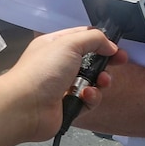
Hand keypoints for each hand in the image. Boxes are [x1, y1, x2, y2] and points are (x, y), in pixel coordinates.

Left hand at [13, 27, 126, 142]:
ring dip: (101, 81)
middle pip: (91, 60)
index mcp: (55, 46)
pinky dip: (92, 98)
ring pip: (93, 81)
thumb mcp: (69, 43)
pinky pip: (89, 100)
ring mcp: (63, 86)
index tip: (116, 46)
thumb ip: (95, 39)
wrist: (25, 108)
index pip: (83, 38)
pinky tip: (85, 96)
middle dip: (106, 62)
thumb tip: (110, 46)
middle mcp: (59, 65)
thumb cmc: (42, 72)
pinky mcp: (68, 106)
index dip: (101, 40)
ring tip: (101, 82)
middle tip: (119, 62)